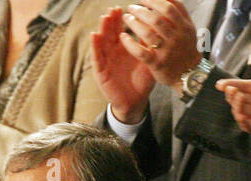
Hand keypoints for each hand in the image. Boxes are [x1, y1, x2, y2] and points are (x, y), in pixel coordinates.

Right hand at [91, 8, 155, 124]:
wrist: (136, 102)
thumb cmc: (141, 81)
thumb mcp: (147, 60)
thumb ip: (148, 45)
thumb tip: (156, 26)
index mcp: (123, 48)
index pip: (120, 30)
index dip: (120, 19)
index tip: (123, 7)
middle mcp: (113, 52)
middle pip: (110, 33)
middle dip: (111, 21)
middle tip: (114, 9)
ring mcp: (106, 61)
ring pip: (102, 42)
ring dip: (102, 29)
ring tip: (104, 17)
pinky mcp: (101, 72)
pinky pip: (97, 58)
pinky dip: (95, 47)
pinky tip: (94, 36)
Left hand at [118, 0, 201, 92]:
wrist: (188, 74)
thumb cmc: (184, 47)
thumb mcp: (188, 27)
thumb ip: (179, 10)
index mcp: (184, 27)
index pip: (168, 7)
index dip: (154, 0)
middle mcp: (176, 38)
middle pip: (156, 19)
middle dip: (141, 10)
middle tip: (131, 7)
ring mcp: (166, 52)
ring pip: (147, 34)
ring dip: (134, 23)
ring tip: (126, 17)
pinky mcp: (157, 64)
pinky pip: (141, 52)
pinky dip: (130, 43)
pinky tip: (123, 36)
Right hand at [216, 42, 250, 147]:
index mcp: (249, 91)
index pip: (236, 86)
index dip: (227, 85)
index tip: (220, 84)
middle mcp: (246, 103)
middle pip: (233, 99)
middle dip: (230, 94)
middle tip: (230, 87)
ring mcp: (250, 116)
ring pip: (237, 111)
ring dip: (236, 104)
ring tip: (238, 94)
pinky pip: (245, 124)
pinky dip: (242, 119)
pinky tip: (242, 114)